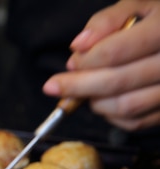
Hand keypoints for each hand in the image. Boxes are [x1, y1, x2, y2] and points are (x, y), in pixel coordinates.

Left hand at [43, 0, 159, 130]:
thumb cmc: (153, 20)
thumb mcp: (135, 6)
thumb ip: (105, 22)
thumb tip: (78, 46)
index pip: (113, 53)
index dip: (85, 61)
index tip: (71, 64)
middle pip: (116, 82)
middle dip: (77, 87)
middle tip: (54, 87)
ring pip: (124, 106)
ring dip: (95, 102)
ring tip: (86, 90)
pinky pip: (134, 122)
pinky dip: (111, 116)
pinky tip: (104, 100)